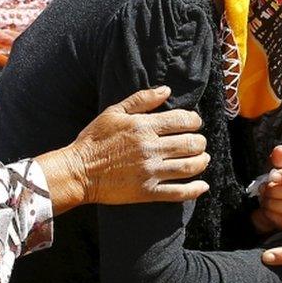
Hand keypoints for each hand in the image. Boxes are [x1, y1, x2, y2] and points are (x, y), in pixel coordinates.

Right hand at [36, 86, 209, 214]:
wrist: (77, 172)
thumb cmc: (94, 140)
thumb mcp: (114, 112)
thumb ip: (141, 99)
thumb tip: (166, 90)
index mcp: (143, 127)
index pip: (182, 121)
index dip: (195, 121)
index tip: (195, 123)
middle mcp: (150, 149)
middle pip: (190, 144)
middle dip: (201, 141)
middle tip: (199, 142)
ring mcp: (150, 172)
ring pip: (189, 167)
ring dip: (202, 161)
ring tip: (203, 158)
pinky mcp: (147, 192)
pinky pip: (177, 193)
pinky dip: (194, 190)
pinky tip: (202, 185)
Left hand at [253, 146, 281, 233]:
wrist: (274, 199)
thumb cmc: (279, 180)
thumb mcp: (277, 165)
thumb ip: (279, 158)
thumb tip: (280, 151)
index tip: (272, 177)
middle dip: (279, 192)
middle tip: (264, 190)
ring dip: (277, 206)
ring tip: (265, 201)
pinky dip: (279, 219)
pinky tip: (269, 212)